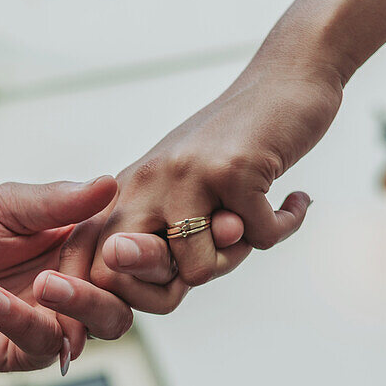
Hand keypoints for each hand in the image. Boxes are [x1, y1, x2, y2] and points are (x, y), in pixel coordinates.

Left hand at [0, 177, 178, 373]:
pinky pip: (46, 343)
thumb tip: (108, 183)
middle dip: (123, 280)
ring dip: (83, 303)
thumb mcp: (8, 206)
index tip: (121, 238)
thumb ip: (57, 201)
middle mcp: (85, 284)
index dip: (136, 246)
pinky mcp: (31, 349)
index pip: (133, 249)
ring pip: (107, 324)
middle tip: (106, 259)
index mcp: (88, 244)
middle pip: (133, 293)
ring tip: (44, 282)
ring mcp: (62, 318)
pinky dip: (23, 321)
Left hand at [61, 58, 344, 313]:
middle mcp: (144, 181)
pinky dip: (284, 224)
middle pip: (128, 276)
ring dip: (239, 253)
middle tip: (214, 254)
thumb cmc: (234, 144)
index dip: (113, 299)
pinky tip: (293, 199)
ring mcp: (185, 175)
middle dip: (170, 291)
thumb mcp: (183, 190)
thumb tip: (155, 301)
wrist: (287, 78)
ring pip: (200, 270)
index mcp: (125, 190)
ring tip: (255, 218)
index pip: (92, 266)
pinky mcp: (233, 170)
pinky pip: (259, 239)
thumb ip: (162, 242)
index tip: (139, 307)